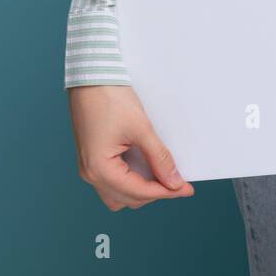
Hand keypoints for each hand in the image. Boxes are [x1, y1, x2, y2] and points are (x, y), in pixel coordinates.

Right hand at [69, 84, 194, 209]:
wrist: (90, 76)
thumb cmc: (109, 98)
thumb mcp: (140, 128)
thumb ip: (158, 157)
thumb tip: (174, 181)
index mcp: (99, 169)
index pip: (138, 192)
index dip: (165, 192)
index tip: (186, 188)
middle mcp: (90, 174)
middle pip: (128, 199)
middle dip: (155, 192)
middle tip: (179, 181)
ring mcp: (89, 167)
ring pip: (119, 194)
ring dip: (141, 190)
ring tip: (163, 176)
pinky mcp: (92, 158)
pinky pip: (113, 181)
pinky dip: (131, 180)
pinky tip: (146, 167)